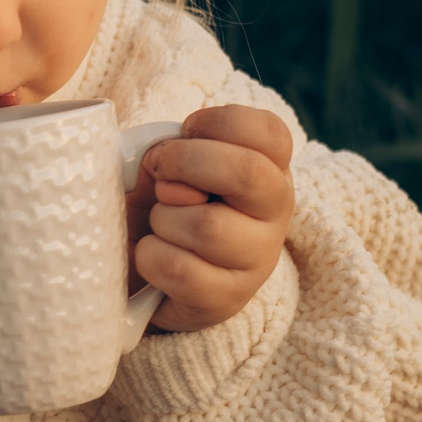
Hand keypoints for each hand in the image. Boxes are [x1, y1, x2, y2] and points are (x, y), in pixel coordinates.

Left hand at [126, 104, 294, 332]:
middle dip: (185, 163)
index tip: (185, 133)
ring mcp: (257, 259)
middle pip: (246, 173)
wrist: (146, 274)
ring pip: (208, 226)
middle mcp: (275, 212)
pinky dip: (151, 256)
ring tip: (161, 225)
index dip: (217, 122)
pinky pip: (180, 269)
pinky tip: (156, 255)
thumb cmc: (163, 205)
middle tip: (162, 177)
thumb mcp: (166, 166)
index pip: (269, 132)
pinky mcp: (228, 299)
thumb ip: (166, 150)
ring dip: (164, 219)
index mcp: (268, 167)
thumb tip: (160, 162)